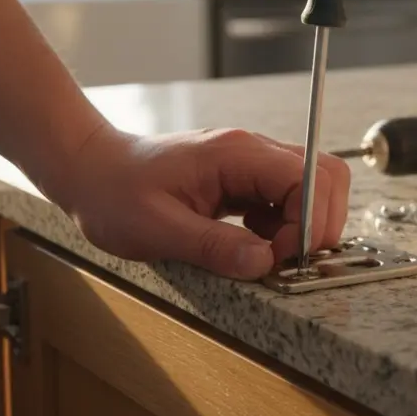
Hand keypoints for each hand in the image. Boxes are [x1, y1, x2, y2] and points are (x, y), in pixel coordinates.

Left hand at [41, 124, 351, 279]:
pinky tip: (253, 243)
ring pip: (312, 186)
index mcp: (234, 154)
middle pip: (325, 175)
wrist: (91, 171)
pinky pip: (288, 198)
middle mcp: (251, 151)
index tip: (282, 258)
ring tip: (269, 254)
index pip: (307, 177)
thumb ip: (214, 247)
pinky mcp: (245, 179)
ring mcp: (250, 163)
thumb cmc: (115, 192)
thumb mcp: (157, 229)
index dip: (309, 223)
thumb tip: (264, 263)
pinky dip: (285, 226)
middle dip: (320, 223)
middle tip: (289, 260)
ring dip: (304, 225)